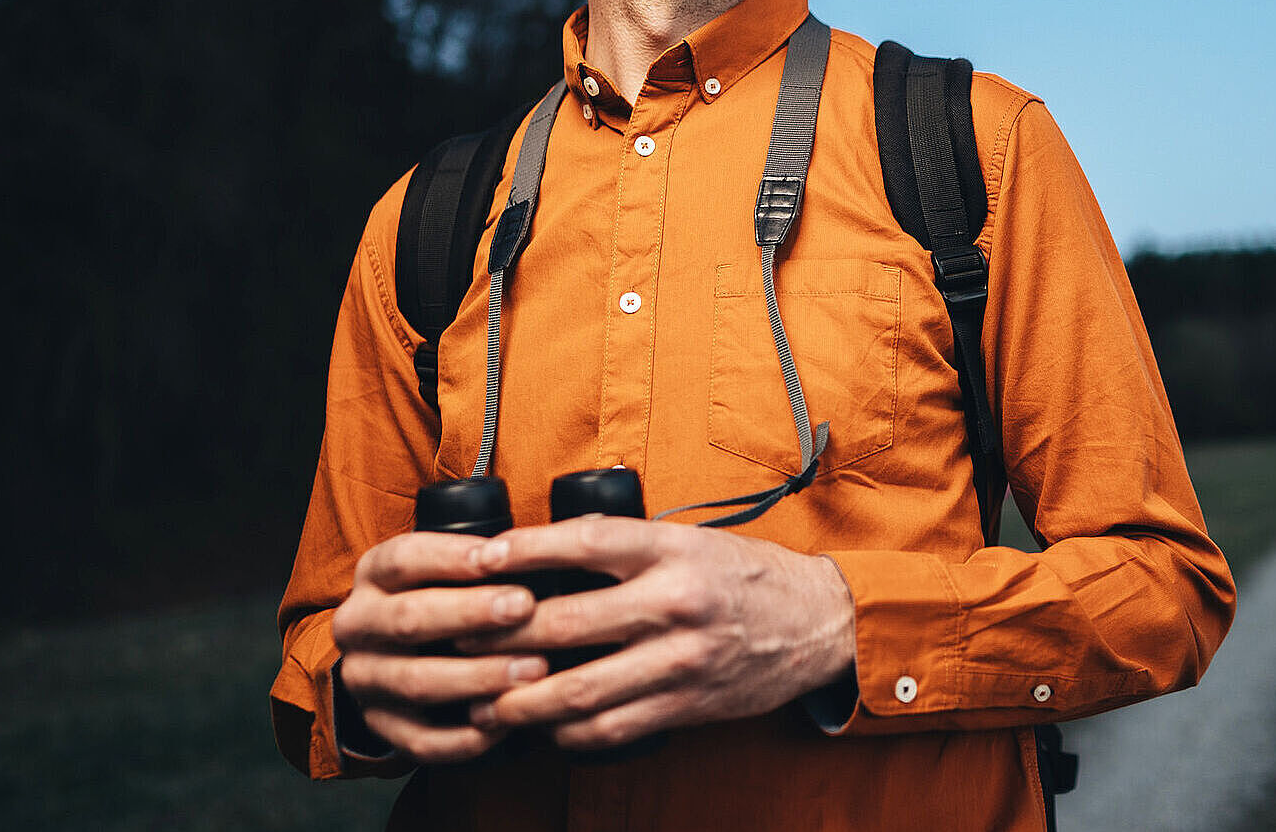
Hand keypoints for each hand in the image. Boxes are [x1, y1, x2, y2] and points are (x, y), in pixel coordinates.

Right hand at [331, 531, 550, 762]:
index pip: (403, 558)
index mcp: (374, 575)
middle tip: (524, 607)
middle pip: (408, 618)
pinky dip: (464, 737)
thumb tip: (540, 554)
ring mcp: (365, 679)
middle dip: (470, 613)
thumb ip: (482, 562)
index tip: (499, 555)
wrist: (396, 654)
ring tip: (534, 668)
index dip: (450, 557)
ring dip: (478, 677)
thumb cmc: (444, 596)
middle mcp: (359, 625)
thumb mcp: (448, 568)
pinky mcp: (380, 726)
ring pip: (416, 681)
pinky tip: (505, 723)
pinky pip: (419, 740)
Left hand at [460, 517, 855, 750]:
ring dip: (521, 702)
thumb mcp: (692, 540)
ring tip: (483, 703)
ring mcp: (681, 659)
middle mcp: (676, 603)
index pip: (584, 543)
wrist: (817, 622)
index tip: (480, 559)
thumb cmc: (746, 576)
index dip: (524, 551)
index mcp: (674, 551)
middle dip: (502, 638)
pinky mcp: (686, 705)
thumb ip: (629, 547)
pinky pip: (612, 729)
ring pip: (580, 690)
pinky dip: (568, 734)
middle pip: (567, 623)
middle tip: (458, 643)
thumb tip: (548, 549)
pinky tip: (545, 728)